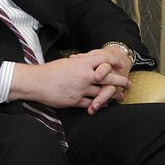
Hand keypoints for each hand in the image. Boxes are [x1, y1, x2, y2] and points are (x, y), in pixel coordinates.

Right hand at [10, 51, 132, 112]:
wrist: (36, 82)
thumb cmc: (50, 71)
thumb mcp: (68, 62)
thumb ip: (81, 63)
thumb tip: (89, 62)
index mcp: (82, 63)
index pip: (104, 60)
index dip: (115, 61)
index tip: (121, 64)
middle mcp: (84, 76)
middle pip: (108, 78)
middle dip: (121, 81)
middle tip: (128, 84)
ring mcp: (81, 89)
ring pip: (102, 93)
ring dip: (112, 95)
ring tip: (120, 96)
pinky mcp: (76, 101)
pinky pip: (92, 104)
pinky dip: (99, 104)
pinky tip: (104, 105)